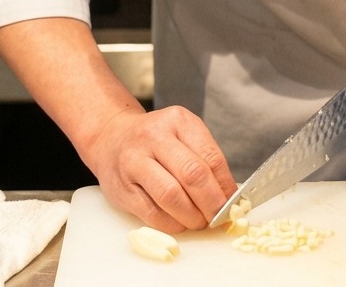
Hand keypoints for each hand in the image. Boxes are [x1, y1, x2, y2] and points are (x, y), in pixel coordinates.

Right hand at [85, 104, 236, 232]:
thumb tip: (230, 194)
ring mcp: (134, 162)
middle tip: (220, 216)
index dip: (225, 185)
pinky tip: (180, 223)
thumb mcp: (183, 133)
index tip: (233, 201)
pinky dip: (172, 224)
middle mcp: (154, 137)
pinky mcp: (121, 188)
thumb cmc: (155, 139)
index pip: (210, 157)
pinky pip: (152, 213)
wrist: (111, 137)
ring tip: (201, 222)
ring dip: (192, 216)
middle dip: (212, 203)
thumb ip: (205, 158)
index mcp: (178, 121)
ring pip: (171, 196)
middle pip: (192, 175)